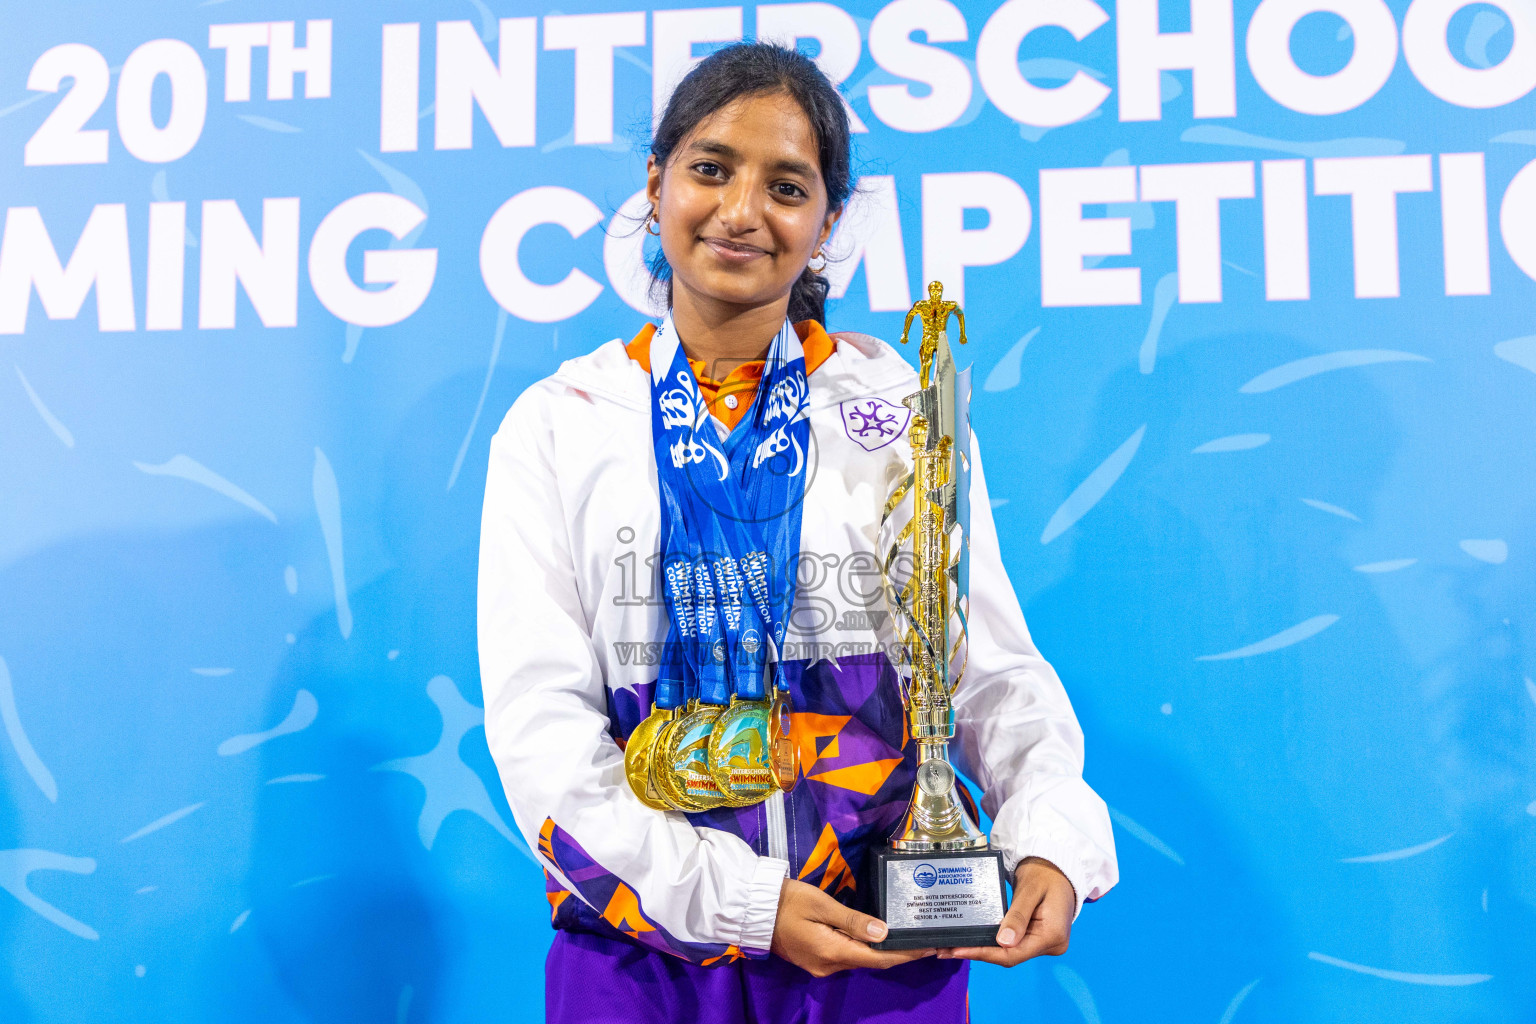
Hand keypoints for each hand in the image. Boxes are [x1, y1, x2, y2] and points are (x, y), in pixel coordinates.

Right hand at [770, 878, 936, 977]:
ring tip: (905, 935)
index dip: (905, 954)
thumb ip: (853, 920)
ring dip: (882, 950)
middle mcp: (829, 965)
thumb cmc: (787, 901)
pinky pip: (847, 955)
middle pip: (871, 961)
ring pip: (859, 958)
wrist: (754, 908)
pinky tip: (876, 936)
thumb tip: (883, 932)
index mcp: (833, 952)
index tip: (929, 948)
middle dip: (898, 952)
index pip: (878, 958)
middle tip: (923, 939)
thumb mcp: (821, 904)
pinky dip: (865, 947)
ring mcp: (821, 965)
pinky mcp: (816, 958)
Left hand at [940, 857, 1073, 965]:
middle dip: (978, 952)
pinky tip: (974, 939)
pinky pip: (1013, 943)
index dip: (985, 953)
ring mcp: (1044, 942)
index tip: (960, 950)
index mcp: (1052, 935)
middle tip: (947, 949)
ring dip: (983, 949)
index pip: (1014, 953)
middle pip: (1010, 955)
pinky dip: (993, 942)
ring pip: (1009, 951)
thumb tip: (1003, 942)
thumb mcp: (1030, 890)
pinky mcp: (1037, 937)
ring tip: (953, 946)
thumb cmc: (1046, 873)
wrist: (1058, 868)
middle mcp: (1051, 944)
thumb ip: (1017, 915)